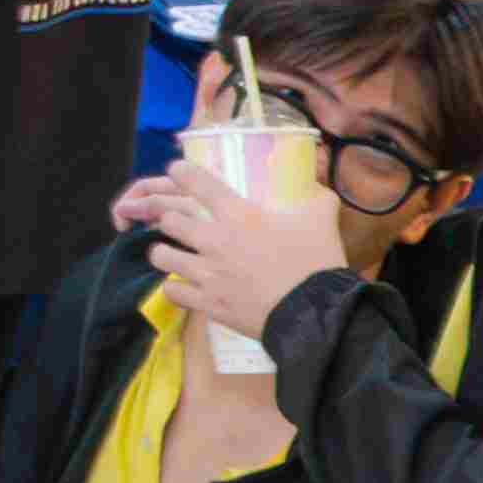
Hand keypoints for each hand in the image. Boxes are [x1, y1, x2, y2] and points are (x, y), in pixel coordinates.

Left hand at [116, 164, 333, 345]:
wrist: (313, 312)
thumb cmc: (315, 262)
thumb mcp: (320, 220)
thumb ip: (316, 200)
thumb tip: (319, 190)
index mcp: (238, 214)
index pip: (196, 182)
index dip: (182, 172)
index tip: (177, 170)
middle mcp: (214, 240)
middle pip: (168, 219)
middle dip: (169, 218)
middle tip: (178, 223)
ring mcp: (207, 273)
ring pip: (161, 255)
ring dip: (164, 252)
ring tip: (173, 254)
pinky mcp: (207, 303)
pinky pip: (171, 291)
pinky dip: (174, 288)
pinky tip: (183, 286)